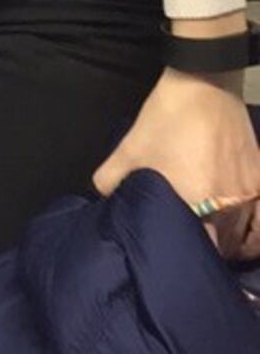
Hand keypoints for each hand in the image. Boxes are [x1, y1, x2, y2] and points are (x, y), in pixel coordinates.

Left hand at [95, 70, 259, 260]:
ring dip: (228, 247)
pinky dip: (254, 235)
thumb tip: (108, 205)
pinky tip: (242, 238)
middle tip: (189, 257)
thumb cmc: (165, 120)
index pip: (198, 253)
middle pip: (222, 250)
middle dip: (205, 256)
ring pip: (243, 239)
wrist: (203, 84)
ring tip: (211, 248)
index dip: (186, 265)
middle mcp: (227, 205)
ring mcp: (248, 194)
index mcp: (194, 202)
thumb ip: (110, 184)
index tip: (174, 269)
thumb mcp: (127, 152)